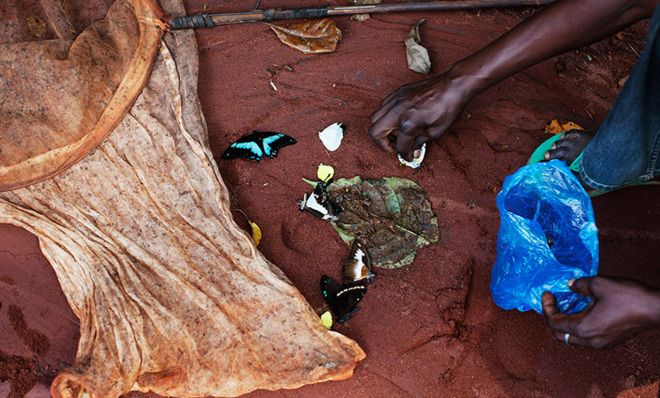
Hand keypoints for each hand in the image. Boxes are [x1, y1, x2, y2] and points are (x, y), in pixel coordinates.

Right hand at [368, 72, 474, 159]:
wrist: (453, 85)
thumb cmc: (448, 106)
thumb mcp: (436, 131)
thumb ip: (421, 142)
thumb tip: (414, 150)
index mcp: (408, 123)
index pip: (399, 146)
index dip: (404, 154)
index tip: (408, 156)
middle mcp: (397, 110)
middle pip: (375, 131)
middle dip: (383, 143)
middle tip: (394, 146)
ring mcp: (396, 99)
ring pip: (375, 117)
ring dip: (383, 128)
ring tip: (397, 133)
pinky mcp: (398, 92)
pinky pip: (383, 105)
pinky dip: (387, 115)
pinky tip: (399, 119)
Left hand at [542, 276, 659, 347]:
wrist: (656, 308)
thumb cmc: (629, 297)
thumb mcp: (599, 284)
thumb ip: (579, 285)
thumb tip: (569, 285)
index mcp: (584, 328)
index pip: (554, 323)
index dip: (547, 307)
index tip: (547, 294)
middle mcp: (590, 340)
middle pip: (560, 335)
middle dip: (553, 318)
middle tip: (553, 302)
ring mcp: (601, 343)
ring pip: (573, 338)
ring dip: (566, 322)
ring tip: (567, 304)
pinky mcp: (610, 341)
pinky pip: (586, 337)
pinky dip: (579, 325)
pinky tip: (583, 309)